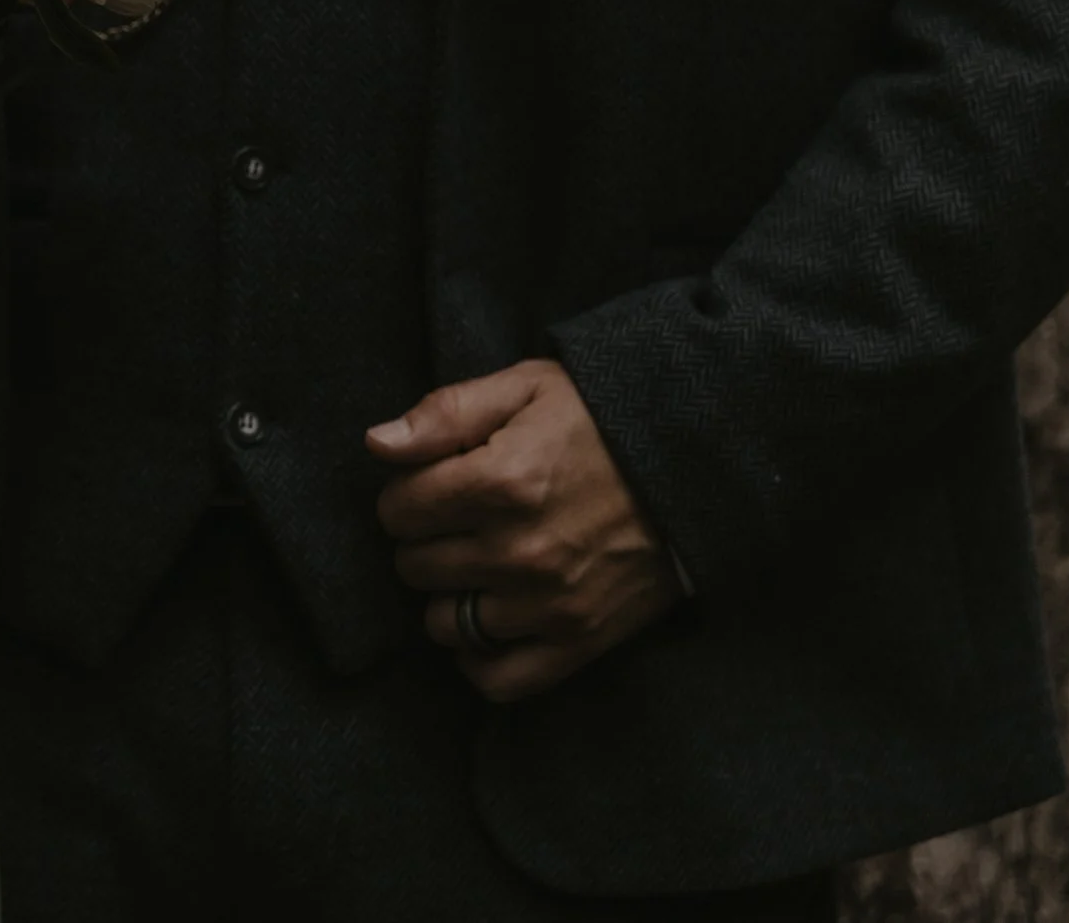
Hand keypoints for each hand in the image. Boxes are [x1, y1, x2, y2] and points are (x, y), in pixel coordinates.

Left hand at [367, 358, 683, 701]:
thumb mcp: (524, 390)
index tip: (433, 486)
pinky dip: (479, 658)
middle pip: (415, 566)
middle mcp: (520, 550)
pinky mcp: (580, 641)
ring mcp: (550, 604)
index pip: (398, 510)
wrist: (693, 465)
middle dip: (424, 541)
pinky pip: (498, 679)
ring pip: (444, 624)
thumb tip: (375, 443)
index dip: (407, 494)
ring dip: (447, 597)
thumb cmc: (600, 420)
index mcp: (501, 481)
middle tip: (457, 523)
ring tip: (473, 568)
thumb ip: (445, 414)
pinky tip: (484, 624)